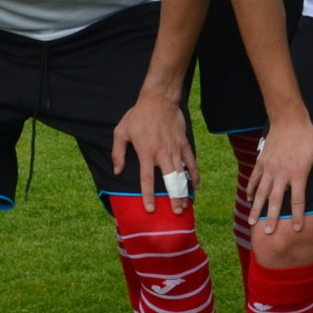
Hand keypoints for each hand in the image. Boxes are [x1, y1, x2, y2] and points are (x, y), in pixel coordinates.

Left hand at [112, 93, 198, 213]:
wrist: (159, 99)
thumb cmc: (138, 116)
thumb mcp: (121, 132)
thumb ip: (118, 153)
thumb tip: (117, 171)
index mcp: (146, 152)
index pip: (147, 179)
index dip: (148, 195)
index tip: (150, 209)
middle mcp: (162, 153)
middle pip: (169, 180)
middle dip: (174, 197)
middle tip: (177, 212)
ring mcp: (175, 148)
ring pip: (182, 174)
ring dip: (184, 190)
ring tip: (185, 204)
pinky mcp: (183, 143)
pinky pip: (191, 161)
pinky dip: (194, 174)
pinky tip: (195, 186)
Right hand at [242, 121, 312, 234]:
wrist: (289, 120)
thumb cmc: (309, 137)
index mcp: (298, 173)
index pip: (299, 200)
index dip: (299, 215)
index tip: (297, 229)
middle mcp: (282, 174)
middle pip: (276, 200)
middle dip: (272, 218)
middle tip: (269, 233)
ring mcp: (270, 168)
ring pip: (261, 192)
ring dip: (256, 208)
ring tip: (252, 221)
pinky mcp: (261, 162)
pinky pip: (254, 179)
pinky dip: (250, 190)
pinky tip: (248, 200)